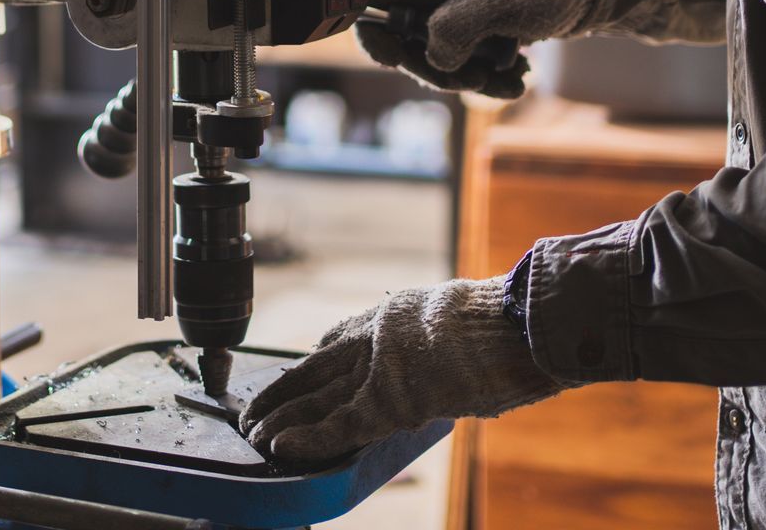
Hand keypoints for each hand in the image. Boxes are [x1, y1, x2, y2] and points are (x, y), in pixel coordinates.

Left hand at [239, 274, 561, 465]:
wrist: (513, 325)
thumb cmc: (505, 326)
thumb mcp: (467, 322)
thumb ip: (447, 343)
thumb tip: (468, 366)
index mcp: (394, 317)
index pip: (340, 341)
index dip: (313, 365)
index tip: (293, 379)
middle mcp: (377, 336)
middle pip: (318, 369)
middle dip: (284, 393)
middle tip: (252, 412)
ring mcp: (378, 366)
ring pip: (318, 397)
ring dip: (285, 419)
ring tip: (254, 434)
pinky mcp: (387, 399)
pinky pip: (340, 425)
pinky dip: (310, 438)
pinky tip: (282, 447)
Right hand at [356, 0, 598, 97]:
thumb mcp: (491, 1)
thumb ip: (451, 29)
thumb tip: (434, 60)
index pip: (373, 5)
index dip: (375, 35)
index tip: (398, 58)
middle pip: (406, 47)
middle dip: (438, 71)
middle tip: (474, 77)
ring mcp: (458, 19)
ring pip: (441, 65)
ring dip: (472, 80)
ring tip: (511, 78)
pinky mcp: (481, 38)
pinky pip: (470, 70)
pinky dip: (492, 80)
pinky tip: (519, 78)